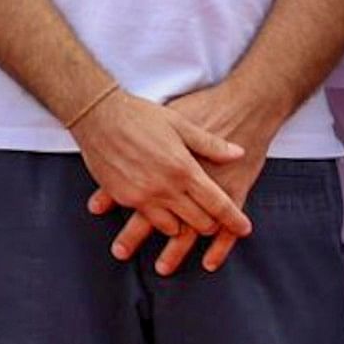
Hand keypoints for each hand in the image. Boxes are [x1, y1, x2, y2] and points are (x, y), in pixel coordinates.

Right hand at [102, 86, 272, 274]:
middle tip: (213, 219)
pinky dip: (158, 220)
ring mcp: (143, 196)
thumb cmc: (140, 115)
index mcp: (184, 169)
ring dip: (183, 225)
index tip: (244, 228)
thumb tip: (238, 153)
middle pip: (198, 221)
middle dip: (210, 224)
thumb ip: (210, 144)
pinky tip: (161, 212)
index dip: (233, 218)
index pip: (217, 203)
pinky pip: (149, 220)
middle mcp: (165, 188)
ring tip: (186, 217)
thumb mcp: (180, 123)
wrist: (98, 116)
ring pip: (173, 228)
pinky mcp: (124, 198)